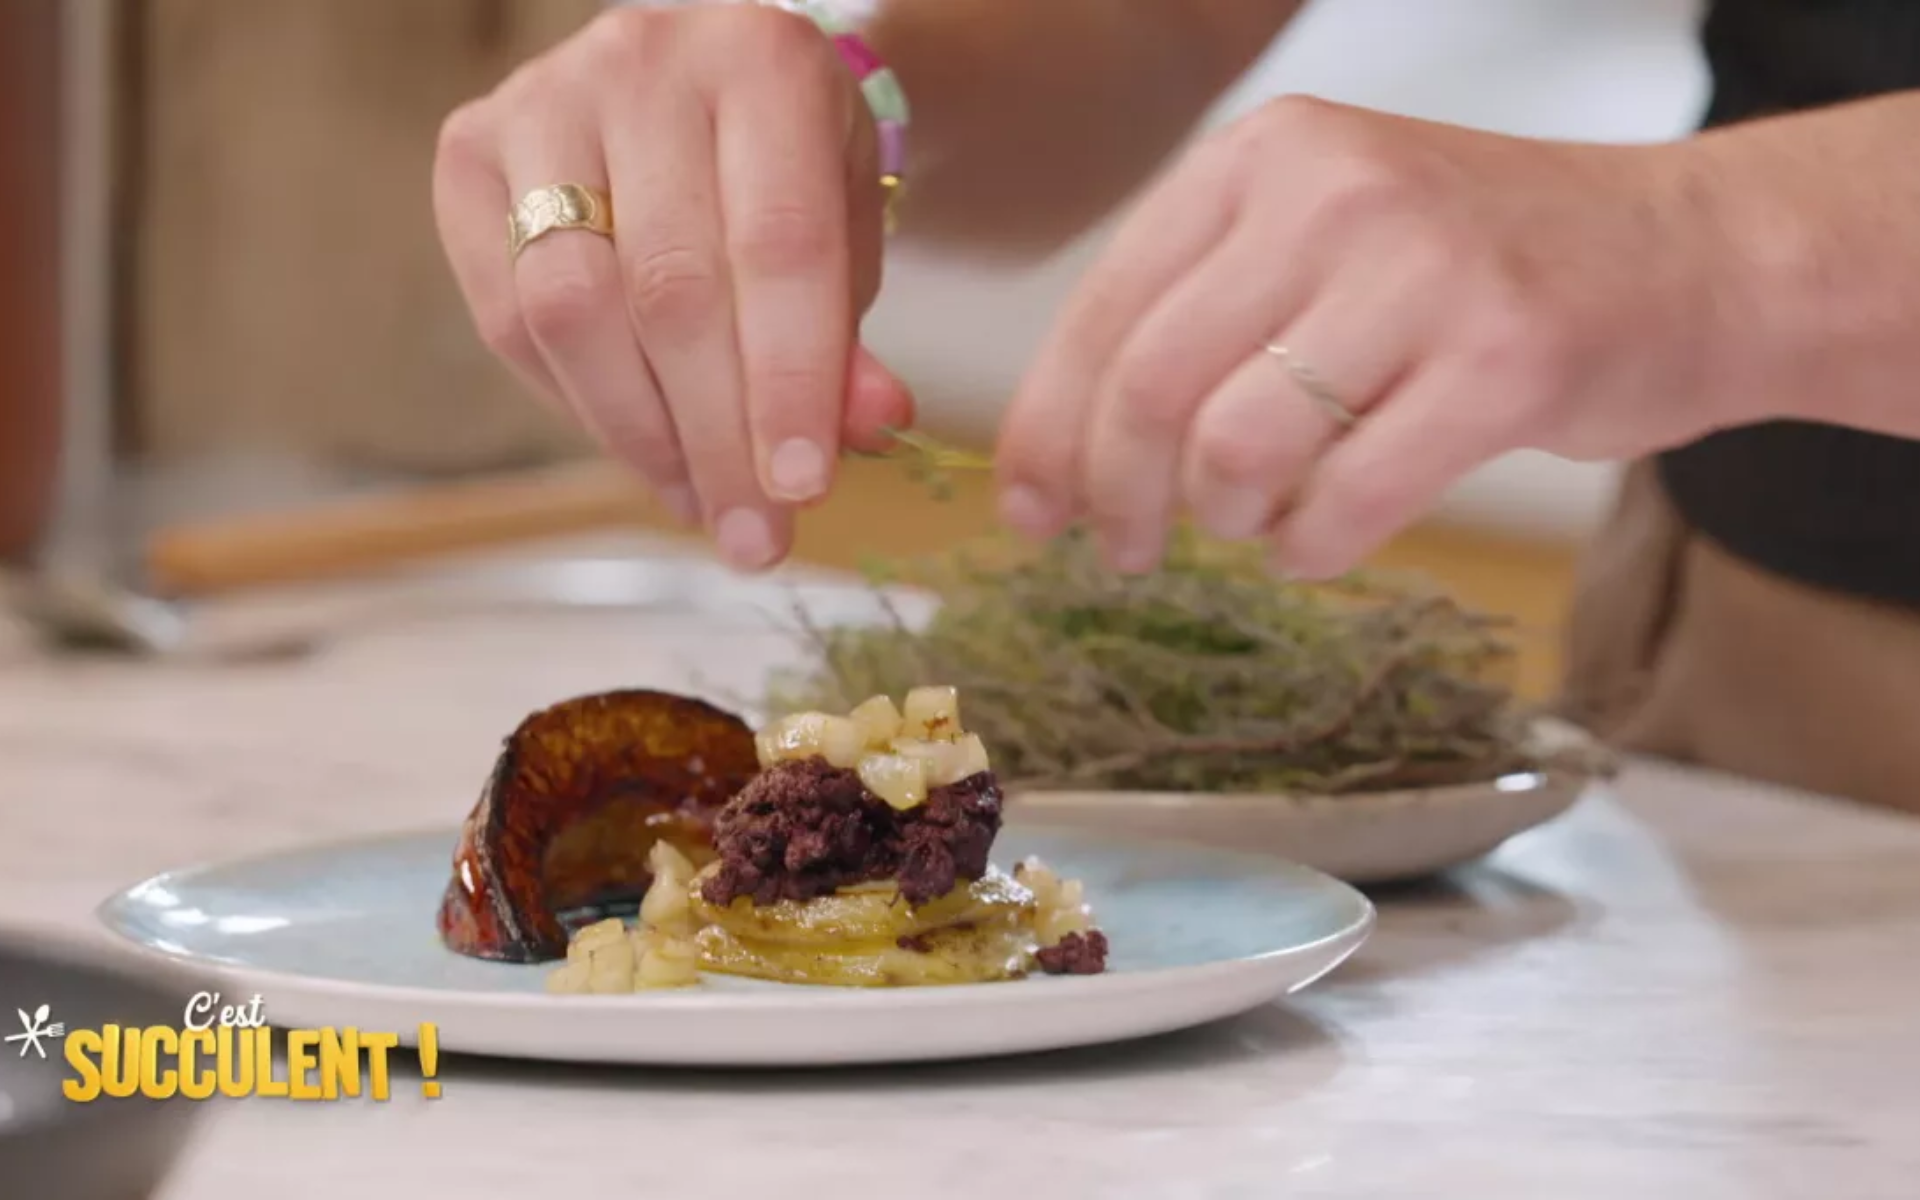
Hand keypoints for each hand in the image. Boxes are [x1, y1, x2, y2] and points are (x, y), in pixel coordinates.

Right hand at [433, 5, 911, 570]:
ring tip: (703, 500)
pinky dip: (577, 405)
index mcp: (761, 61)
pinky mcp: (467, 154)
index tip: (801, 490)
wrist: (695, 79)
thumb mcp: (845, 229)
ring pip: (571, 309)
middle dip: (716, 437)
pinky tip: (642, 448)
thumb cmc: (781, 167)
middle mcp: (642, 66)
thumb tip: (863, 431)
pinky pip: (507, 316)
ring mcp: (539, 103)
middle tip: (753, 534)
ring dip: (640, 435)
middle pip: (669, 289)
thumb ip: (847, 332)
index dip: (787, 380)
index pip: (777, 245)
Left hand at [995, 96, 1724, 577]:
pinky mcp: (1504, 363)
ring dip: (1226, 518)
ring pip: (1237, 450)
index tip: (1029, 511)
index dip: (1047, 431)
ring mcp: (1424, 272)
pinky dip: (1310, 547)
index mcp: (1265, 157)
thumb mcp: (1327, 237)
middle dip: (1116, 498)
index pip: (1104, 310)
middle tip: (1122, 550)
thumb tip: (1063, 454)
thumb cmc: (1484, 265)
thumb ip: (1203, 315)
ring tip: (1257, 518)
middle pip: (1150, 389)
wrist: (1694, 254)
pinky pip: (1345, 503)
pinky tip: (1318, 539)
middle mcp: (1333, 193)